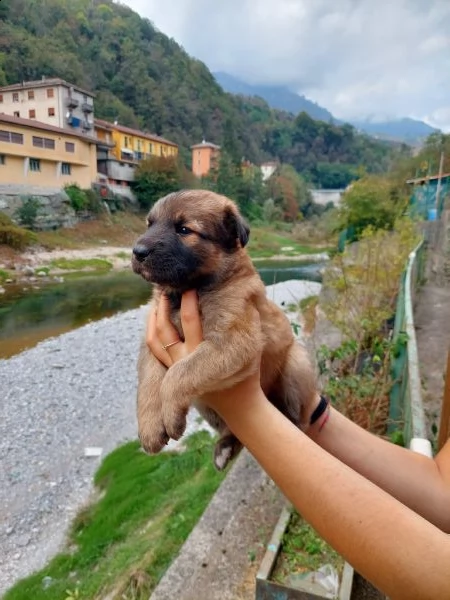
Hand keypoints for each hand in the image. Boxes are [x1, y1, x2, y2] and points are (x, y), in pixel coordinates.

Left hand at [146, 290, 261, 409]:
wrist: (238, 405)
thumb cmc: (247, 374)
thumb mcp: (250, 347)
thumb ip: (246, 324)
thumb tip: (245, 297)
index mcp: (204, 350)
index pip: (189, 318)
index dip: (185, 300)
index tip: (188, 285)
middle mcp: (186, 358)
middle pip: (165, 327)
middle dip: (163, 306)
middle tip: (165, 288)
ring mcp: (176, 367)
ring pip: (155, 338)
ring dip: (154, 317)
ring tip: (157, 300)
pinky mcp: (172, 372)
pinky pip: (155, 349)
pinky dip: (152, 331)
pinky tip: (155, 319)